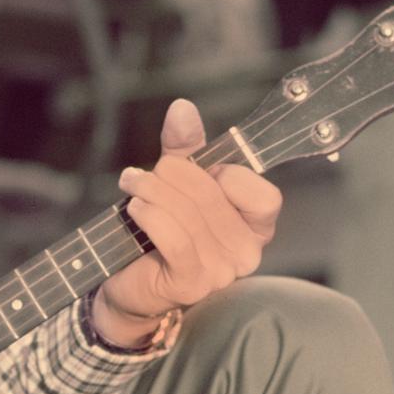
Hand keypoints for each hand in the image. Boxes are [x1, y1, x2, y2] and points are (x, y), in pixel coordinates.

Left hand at [93, 98, 282, 343]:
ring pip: (189, 214)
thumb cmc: (159, 233)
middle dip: (173, 174)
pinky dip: (150, 215)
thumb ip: (185, 148)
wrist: (129, 283)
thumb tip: (182, 109)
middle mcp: (246, 254)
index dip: (231, 175)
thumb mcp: (176, 183)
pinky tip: (135, 209)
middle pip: (215, 196)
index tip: (204, 169)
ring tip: (132, 186)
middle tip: (144, 174)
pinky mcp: (192, 284)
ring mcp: (221, 273)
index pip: (265, 196)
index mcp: (255, 229)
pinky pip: (174, 237)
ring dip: (152, 191)